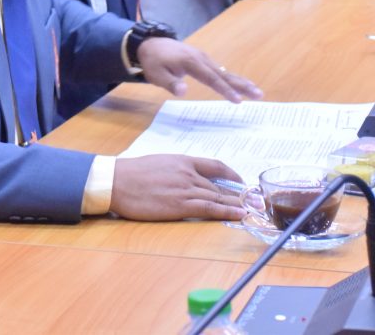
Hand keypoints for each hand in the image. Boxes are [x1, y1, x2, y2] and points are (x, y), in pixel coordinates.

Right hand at [110, 154, 244, 220]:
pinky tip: (239, 215)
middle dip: (241, 193)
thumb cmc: (132, 174)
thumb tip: (184, 179)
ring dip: (238, 204)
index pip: (215, 165)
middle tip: (257, 200)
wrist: (117, 181)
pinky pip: (210, 208)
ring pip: (218, 197)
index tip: (241, 181)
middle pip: (220, 184)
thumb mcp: (159, 164)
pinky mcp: (180, 205)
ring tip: (254, 210)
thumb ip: (175, 171)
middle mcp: (189, 173)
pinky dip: (227, 211)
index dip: (232, 174)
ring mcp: (185, 189)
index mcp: (183, 161)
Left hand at [136, 37, 262, 102]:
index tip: (238, 100)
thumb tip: (183, 91)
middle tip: (259, 94)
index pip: (211, 78)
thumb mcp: (156, 75)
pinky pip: (219, 70)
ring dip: (241, 82)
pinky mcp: (202, 60)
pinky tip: (241, 84)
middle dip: (242, 85)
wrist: (150, 44)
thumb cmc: (153, 62)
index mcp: (191, 62)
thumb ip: (171, 83)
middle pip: (224, 74)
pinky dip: (231, 78)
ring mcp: (203, 58)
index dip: (225, 90)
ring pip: (224, 72)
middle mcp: (201, 58)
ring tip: (256, 91)